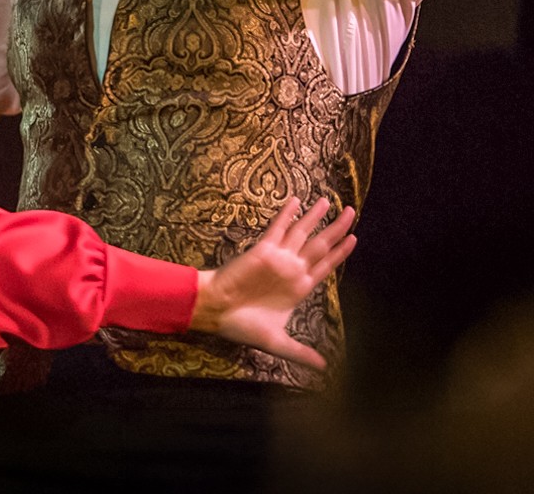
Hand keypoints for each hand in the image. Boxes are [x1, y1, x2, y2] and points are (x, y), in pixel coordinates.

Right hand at [189, 197, 356, 369]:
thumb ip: (301, 352)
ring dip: (316, 218)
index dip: (340, 254)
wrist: (215, 311)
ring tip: (331, 201)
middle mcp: (292, 270)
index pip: (325, 267)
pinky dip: (287, 215)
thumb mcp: (278, 343)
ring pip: (302, 233)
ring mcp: (279, 258)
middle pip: (320, 246)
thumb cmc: (242, 325)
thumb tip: (325, 369)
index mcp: (298, 289)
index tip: (355, 239)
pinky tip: (296, 202)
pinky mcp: (263, 250)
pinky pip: (278, 229)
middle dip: (337, 229)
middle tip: (352, 212)